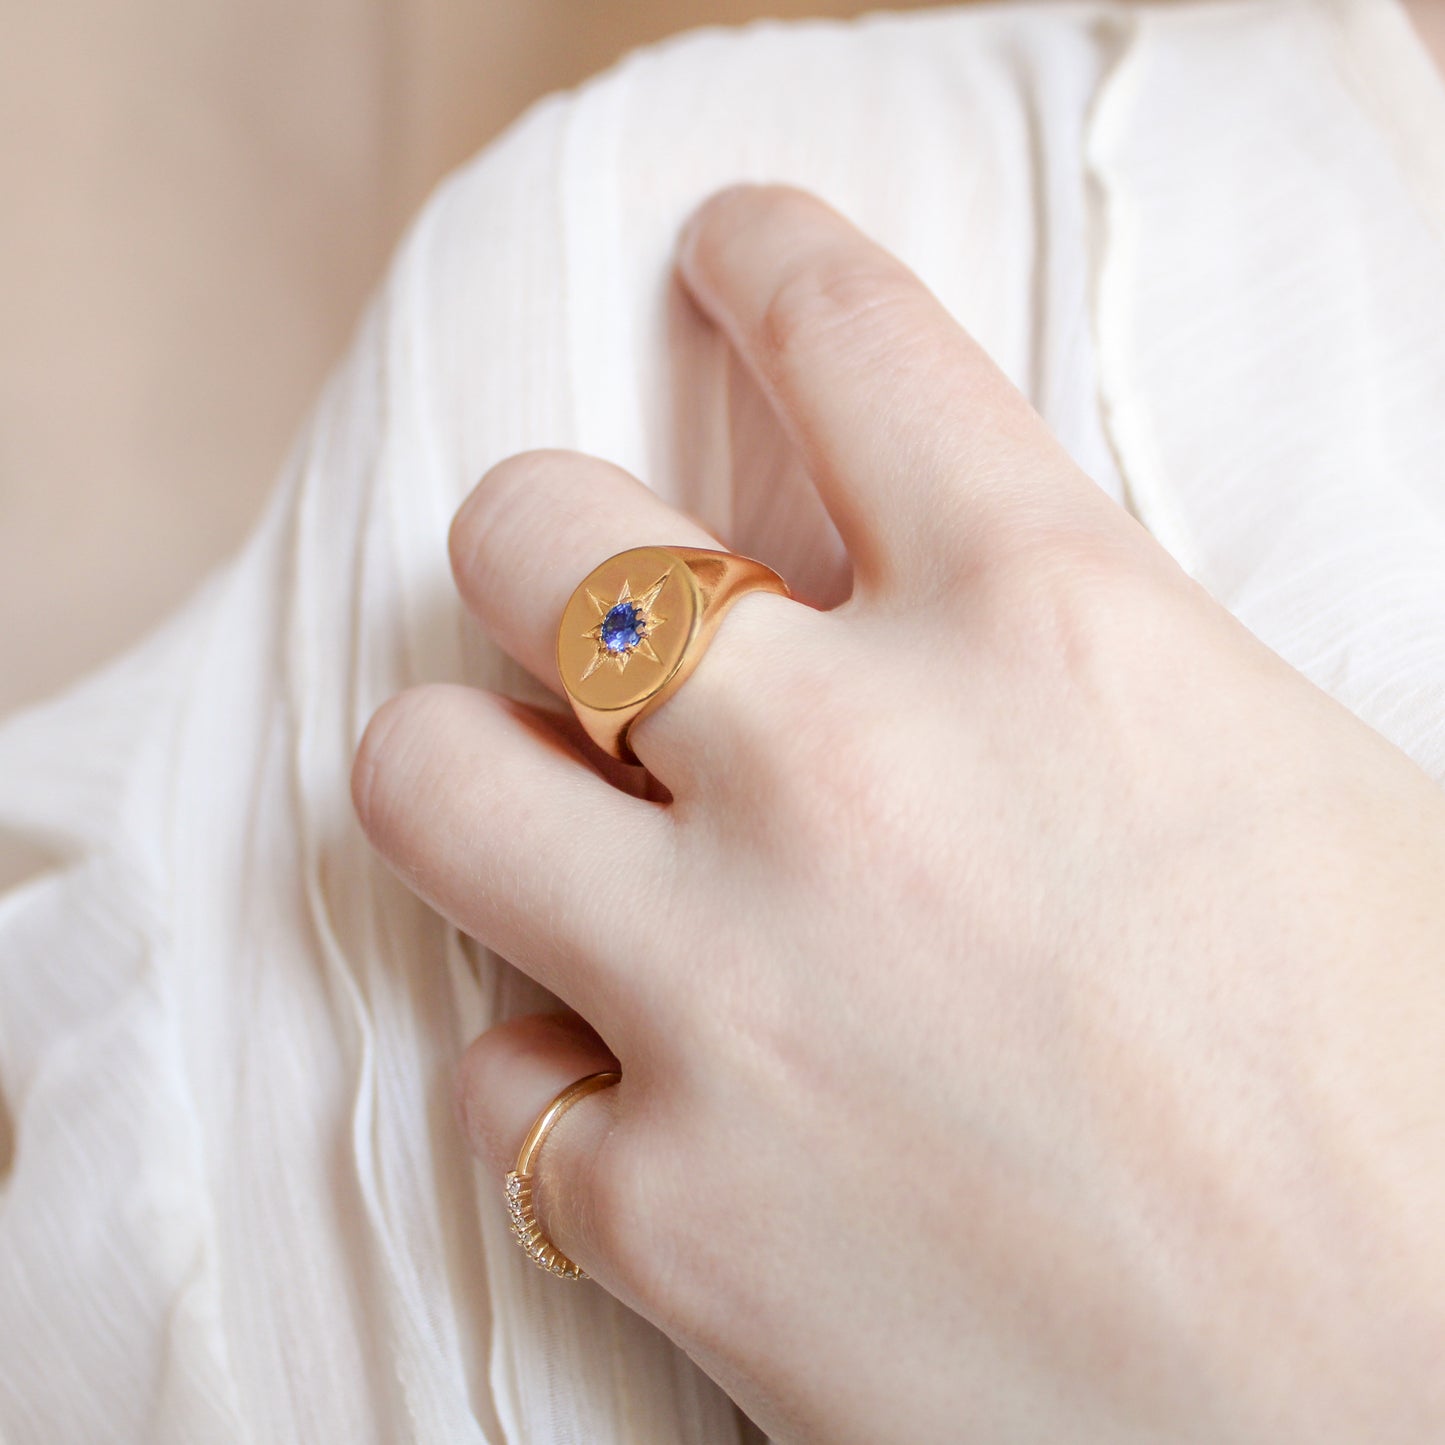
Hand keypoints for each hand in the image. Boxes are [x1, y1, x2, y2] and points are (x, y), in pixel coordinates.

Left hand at [352, 184, 1444, 1442]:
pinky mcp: (668, 1201)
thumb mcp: (1280, 788)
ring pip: (421, 771)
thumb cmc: (1403, 1100)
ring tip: (542, 819)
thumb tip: (957, 621)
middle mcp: (851, 773)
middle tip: (595, 616)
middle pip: (538, 530)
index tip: (724, 249)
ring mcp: (729, 989)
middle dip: (544, 550)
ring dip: (462, 772)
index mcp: (1047, 631)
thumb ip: (1078, 668)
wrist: (1412, 1423)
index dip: (762, 259)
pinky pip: (496, 1078)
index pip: (846, 335)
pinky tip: (636, 1097)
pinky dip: (548, 1072)